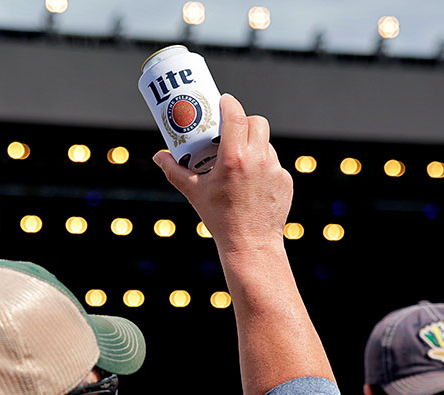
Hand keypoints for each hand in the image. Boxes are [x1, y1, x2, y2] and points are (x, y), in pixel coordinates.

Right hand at [153, 94, 291, 254]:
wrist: (250, 244)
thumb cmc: (219, 218)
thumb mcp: (194, 193)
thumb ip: (175, 171)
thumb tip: (159, 156)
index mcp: (234, 159)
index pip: (236, 116)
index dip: (229, 104)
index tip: (222, 101)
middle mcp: (258, 159)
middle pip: (256, 122)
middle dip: (243, 120)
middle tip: (229, 129)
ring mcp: (275, 169)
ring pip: (266, 142)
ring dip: (253, 143)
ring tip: (237, 157)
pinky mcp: (285, 180)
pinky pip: (273, 163)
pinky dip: (262, 165)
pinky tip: (250, 180)